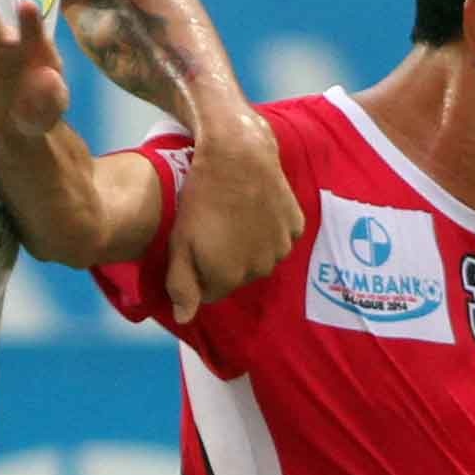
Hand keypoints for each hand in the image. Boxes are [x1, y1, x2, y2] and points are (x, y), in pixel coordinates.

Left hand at [168, 111, 302, 322]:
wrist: (236, 155)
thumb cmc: (200, 197)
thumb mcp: (179, 241)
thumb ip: (181, 285)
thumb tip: (185, 319)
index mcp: (228, 277)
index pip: (211, 290)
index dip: (199, 270)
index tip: (195, 244)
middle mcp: (260, 270)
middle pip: (239, 274)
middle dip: (226, 259)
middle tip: (213, 226)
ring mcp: (281, 248)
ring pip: (261, 257)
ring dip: (249, 245)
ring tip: (234, 216)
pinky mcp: (296, 226)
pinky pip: (280, 237)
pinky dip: (269, 229)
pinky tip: (255, 209)